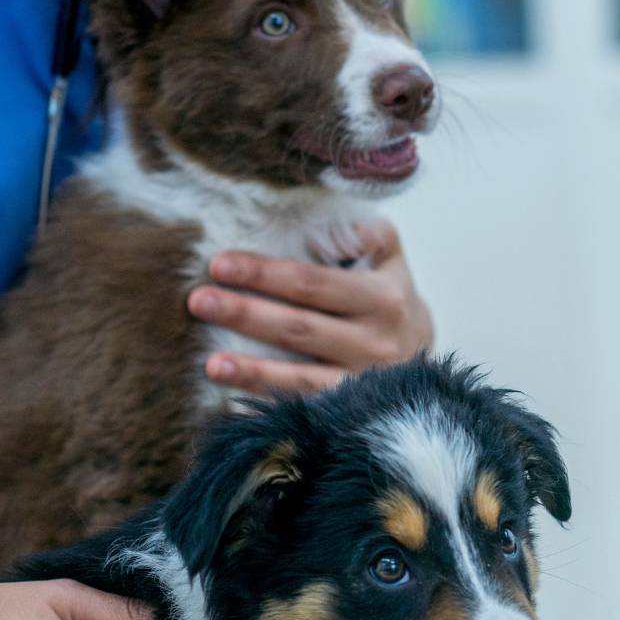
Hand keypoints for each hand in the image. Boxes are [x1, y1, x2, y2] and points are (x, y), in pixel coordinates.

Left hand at [187, 220, 434, 394]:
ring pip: (301, 373)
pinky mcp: (350, 408)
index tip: (219, 263)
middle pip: (301, 327)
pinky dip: (267, 396)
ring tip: (211, 362)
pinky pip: (303, 402)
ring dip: (252, 368)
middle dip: (246, 313)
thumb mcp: (388, 259)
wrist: (421, 360)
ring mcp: (365, 379)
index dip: (265, 273)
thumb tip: (313, 211)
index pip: (313, 282)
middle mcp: (377, 339)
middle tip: (198, 300)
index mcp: (383, 295)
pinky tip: (234, 390)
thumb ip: (359, 233)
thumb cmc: (388, 299)